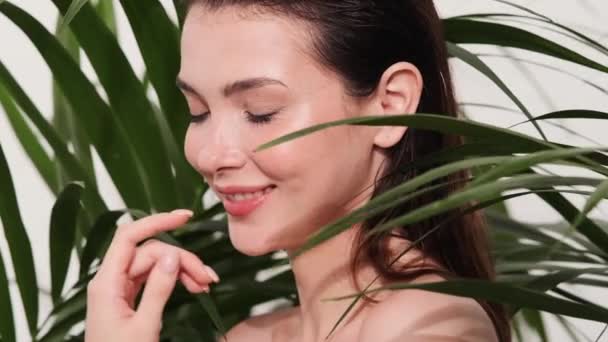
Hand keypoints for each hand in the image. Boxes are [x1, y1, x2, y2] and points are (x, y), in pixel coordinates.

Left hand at [84, 209, 219, 341]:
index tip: (186, 217)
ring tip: (206, 285)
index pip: (129, 237)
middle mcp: (112, 280)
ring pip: (157, 264)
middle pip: (151, 252)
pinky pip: (155, 278)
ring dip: (183, 270)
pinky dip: (176, 280)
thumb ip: (157, 290)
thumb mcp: (143, 327)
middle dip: (182, 260)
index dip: (156, 221)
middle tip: (208, 279)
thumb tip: (171, 256)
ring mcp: (121, 288)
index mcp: (107, 283)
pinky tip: (195, 287)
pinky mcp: (131, 297)